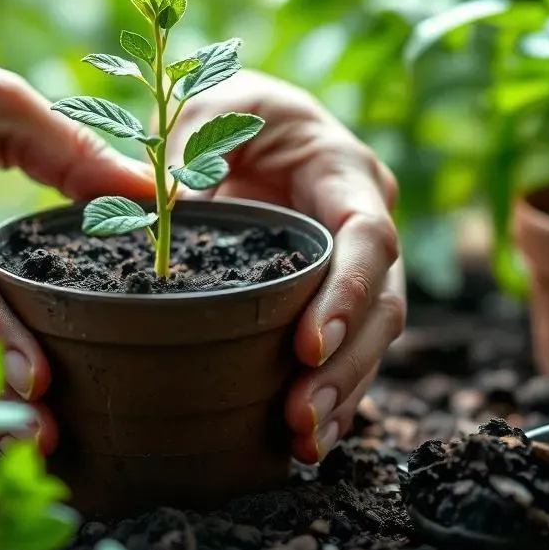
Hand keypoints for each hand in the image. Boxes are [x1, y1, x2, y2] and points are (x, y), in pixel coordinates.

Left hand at [168, 70, 403, 463]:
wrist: (257, 125)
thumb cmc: (239, 108)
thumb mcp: (213, 106)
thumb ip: (191, 146)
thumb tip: (166, 209)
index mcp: (348, 174)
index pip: (369, 238)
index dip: (347, 294)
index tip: (308, 345)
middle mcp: (365, 225)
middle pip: (382, 305)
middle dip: (347, 365)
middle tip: (301, 416)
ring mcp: (354, 268)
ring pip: (371, 340)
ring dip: (342, 393)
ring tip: (303, 443)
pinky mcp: (330, 297)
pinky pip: (345, 351)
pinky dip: (331, 394)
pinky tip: (305, 439)